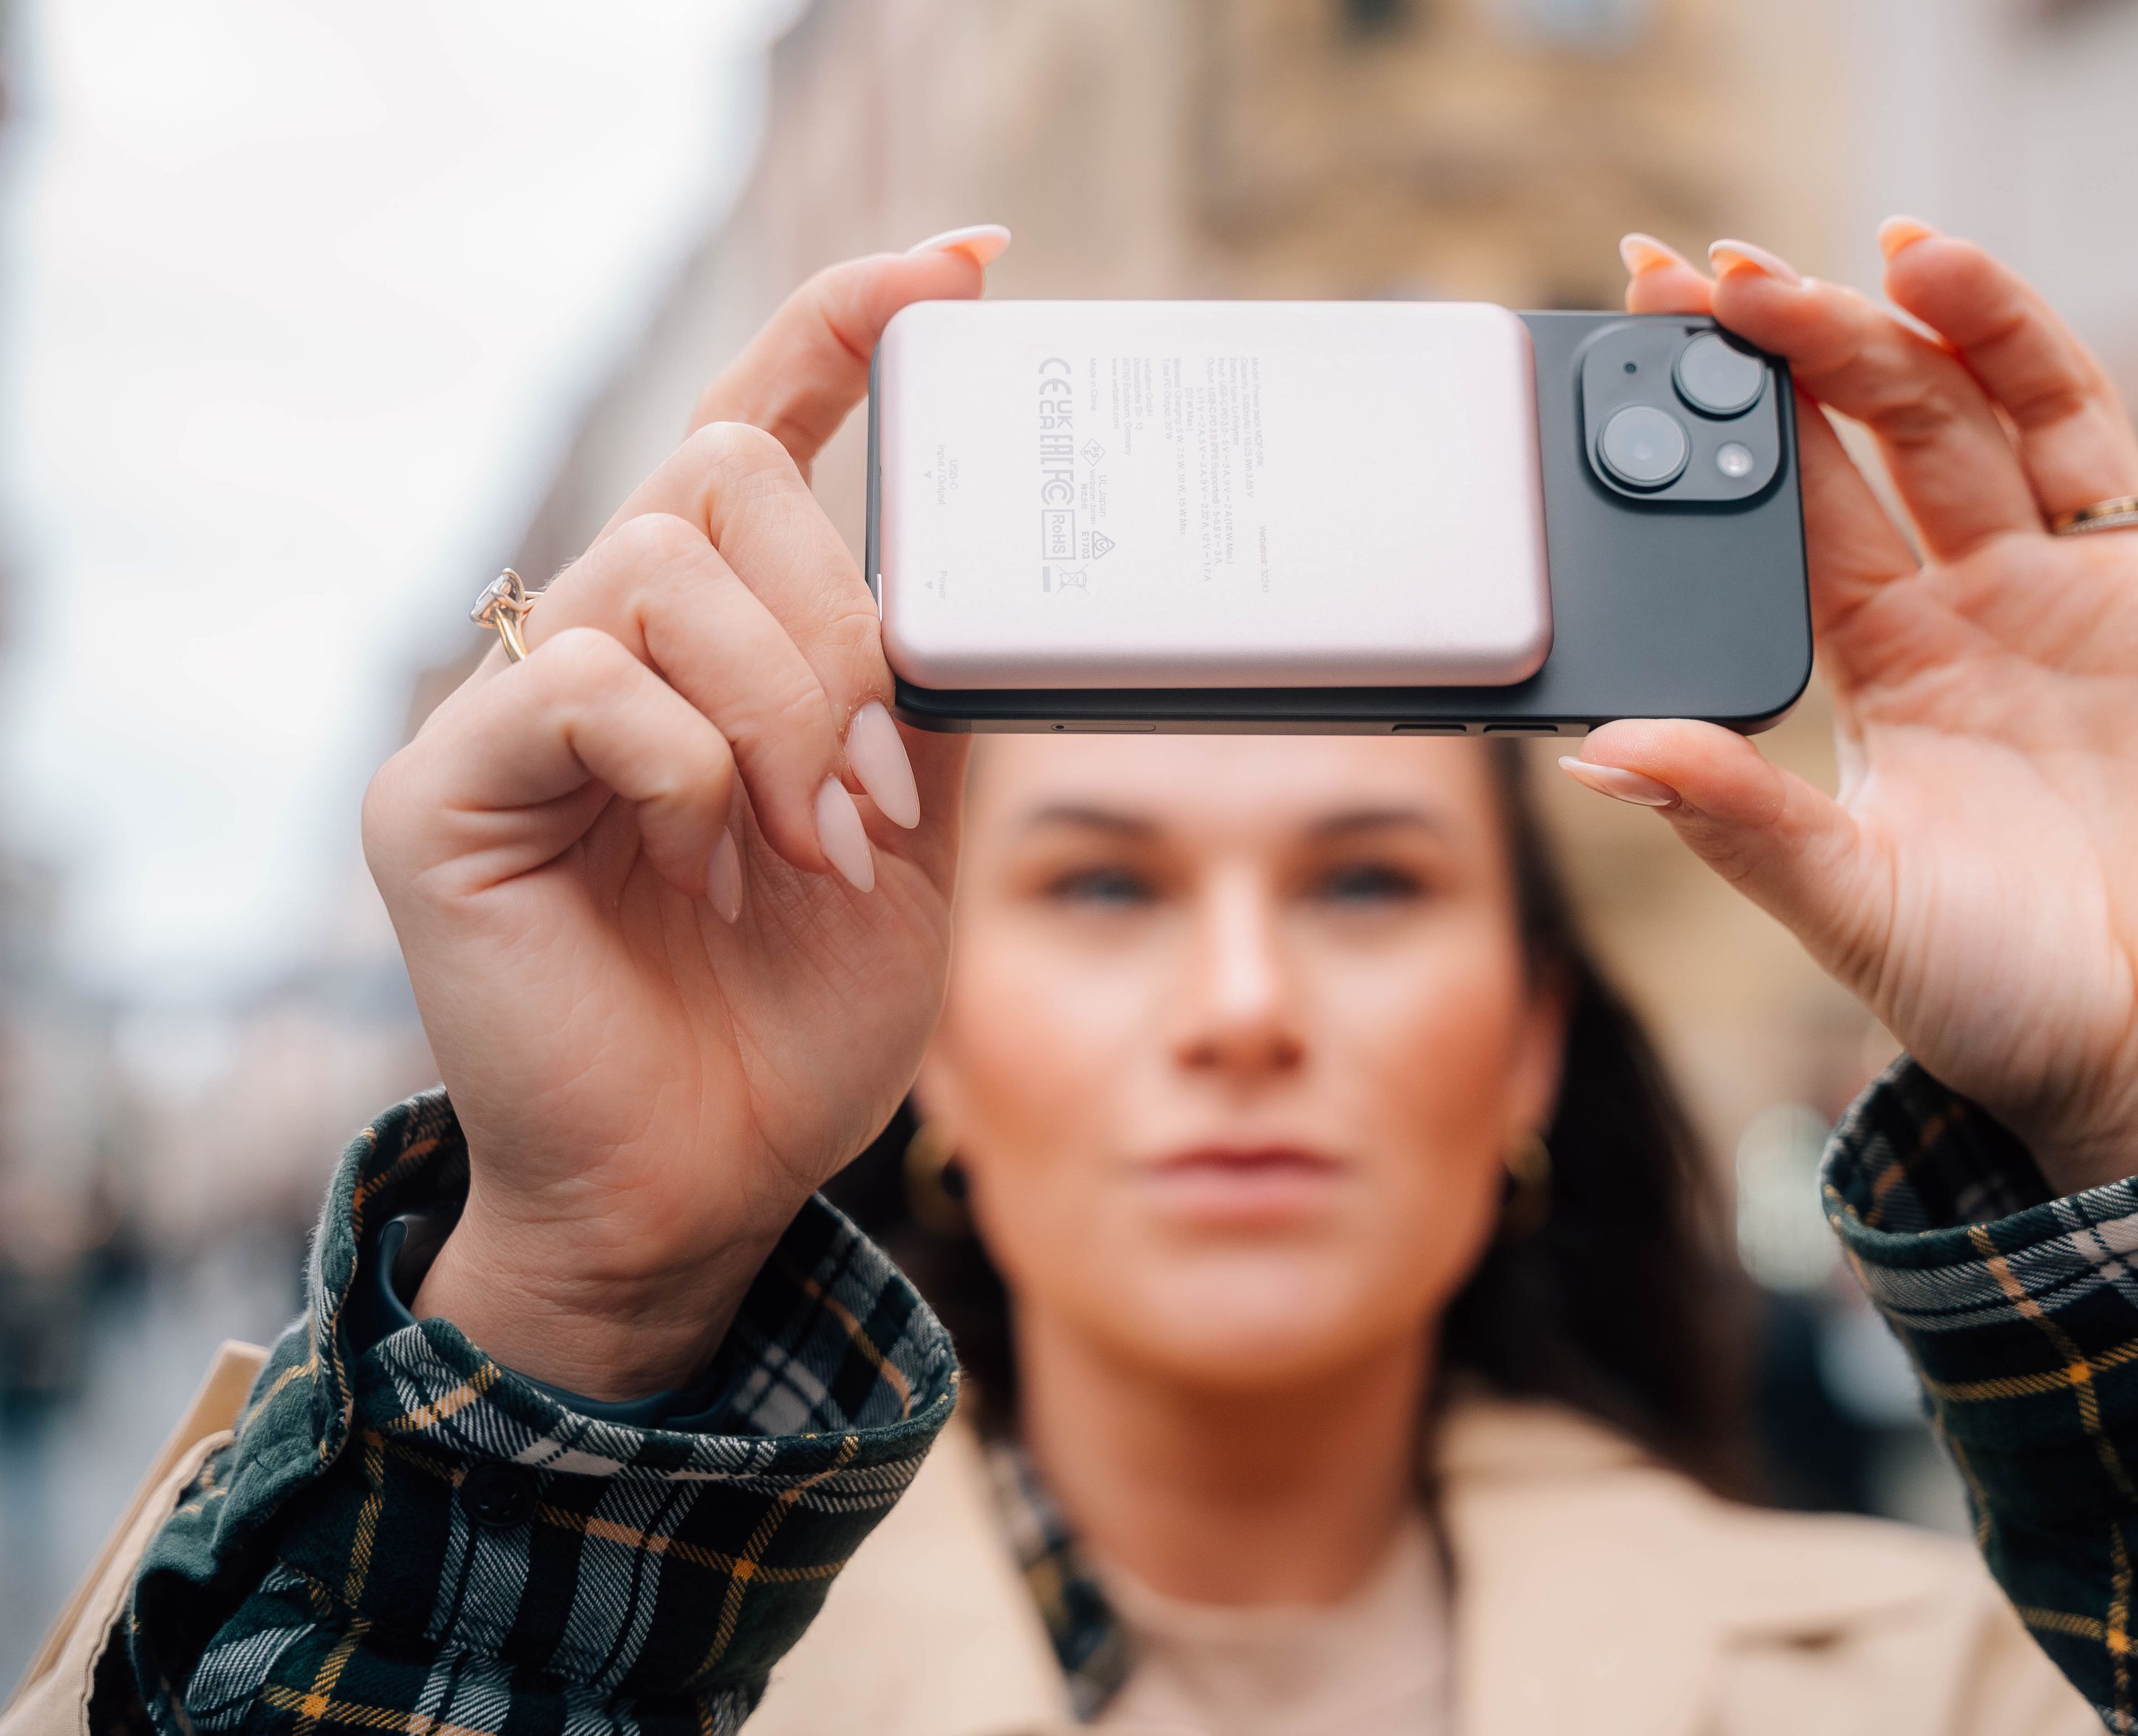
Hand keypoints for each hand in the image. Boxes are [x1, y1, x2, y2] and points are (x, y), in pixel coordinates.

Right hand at [371, 229, 1008, 1397]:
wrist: (700, 1188)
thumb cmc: (793, 1022)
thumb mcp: (909, 834)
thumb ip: (919, 694)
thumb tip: (978, 578)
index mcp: (707, 641)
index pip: (756, 425)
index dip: (849, 326)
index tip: (969, 261)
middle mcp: (596, 643)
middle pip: (717, 476)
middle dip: (835, 623)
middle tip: (873, 782)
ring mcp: (507, 711)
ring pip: (662, 570)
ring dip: (782, 706)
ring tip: (813, 841)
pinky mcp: (443, 793)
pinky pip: (585, 686)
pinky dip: (687, 766)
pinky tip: (710, 858)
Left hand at [1579, 184, 2137, 1194]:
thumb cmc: (1999, 1008)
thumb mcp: (1850, 904)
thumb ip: (1736, 819)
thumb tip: (1600, 750)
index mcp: (1892, 655)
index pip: (1805, 496)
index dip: (1744, 403)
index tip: (1665, 307)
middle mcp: (1995, 601)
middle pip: (1909, 426)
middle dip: (1831, 343)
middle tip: (1746, 271)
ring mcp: (2122, 592)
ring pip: (2050, 408)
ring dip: (1990, 320)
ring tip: (1914, 249)